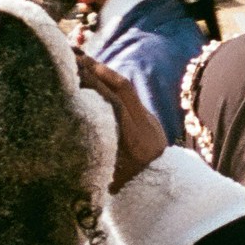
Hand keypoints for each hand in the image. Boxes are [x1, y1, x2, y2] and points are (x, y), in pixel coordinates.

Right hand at [76, 53, 165, 190]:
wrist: (171, 188)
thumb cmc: (135, 188)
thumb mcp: (115, 175)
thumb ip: (99, 156)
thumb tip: (73, 136)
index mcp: (136, 139)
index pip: (116, 103)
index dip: (97, 87)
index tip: (76, 76)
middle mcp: (145, 123)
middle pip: (124, 88)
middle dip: (99, 70)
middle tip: (75, 56)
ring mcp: (149, 118)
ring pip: (127, 89)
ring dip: (104, 73)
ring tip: (82, 60)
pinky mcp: (148, 118)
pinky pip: (128, 95)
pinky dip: (111, 84)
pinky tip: (95, 76)